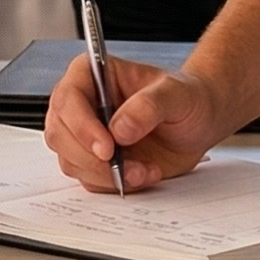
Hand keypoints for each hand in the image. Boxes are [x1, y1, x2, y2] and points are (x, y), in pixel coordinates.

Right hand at [45, 55, 217, 191]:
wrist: (200, 123)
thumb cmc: (187, 97)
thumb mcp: (176, 94)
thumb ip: (149, 106)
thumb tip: (119, 129)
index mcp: (93, 75)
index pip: (68, 99)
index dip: (81, 126)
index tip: (107, 147)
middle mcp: (83, 105)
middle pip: (60, 135)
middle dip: (90, 158)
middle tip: (123, 167)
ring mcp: (86, 135)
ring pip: (71, 162)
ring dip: (106, 174)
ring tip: (144, 170)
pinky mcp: (95, 161)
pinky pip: (90, 180)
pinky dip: (115, 184)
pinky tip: (144, 174)